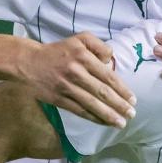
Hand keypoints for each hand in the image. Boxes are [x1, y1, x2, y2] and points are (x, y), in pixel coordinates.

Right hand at [15, 33, 135, 126]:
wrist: (28, 62)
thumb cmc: (59, 51)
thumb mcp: (79, 39)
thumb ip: (98, 45)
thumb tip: (111, 60)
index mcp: (83, 57)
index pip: (108, 76)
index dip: (122, 89)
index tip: (133, 99)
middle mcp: (76, 73)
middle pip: (102, 92)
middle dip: (119, 105)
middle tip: (131, 114)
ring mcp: (67, 88)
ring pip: (92, 104)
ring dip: (108, 115)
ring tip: (121, 123)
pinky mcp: (59, 99)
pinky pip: (79, 110)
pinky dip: (93, 117)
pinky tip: (104, 122)